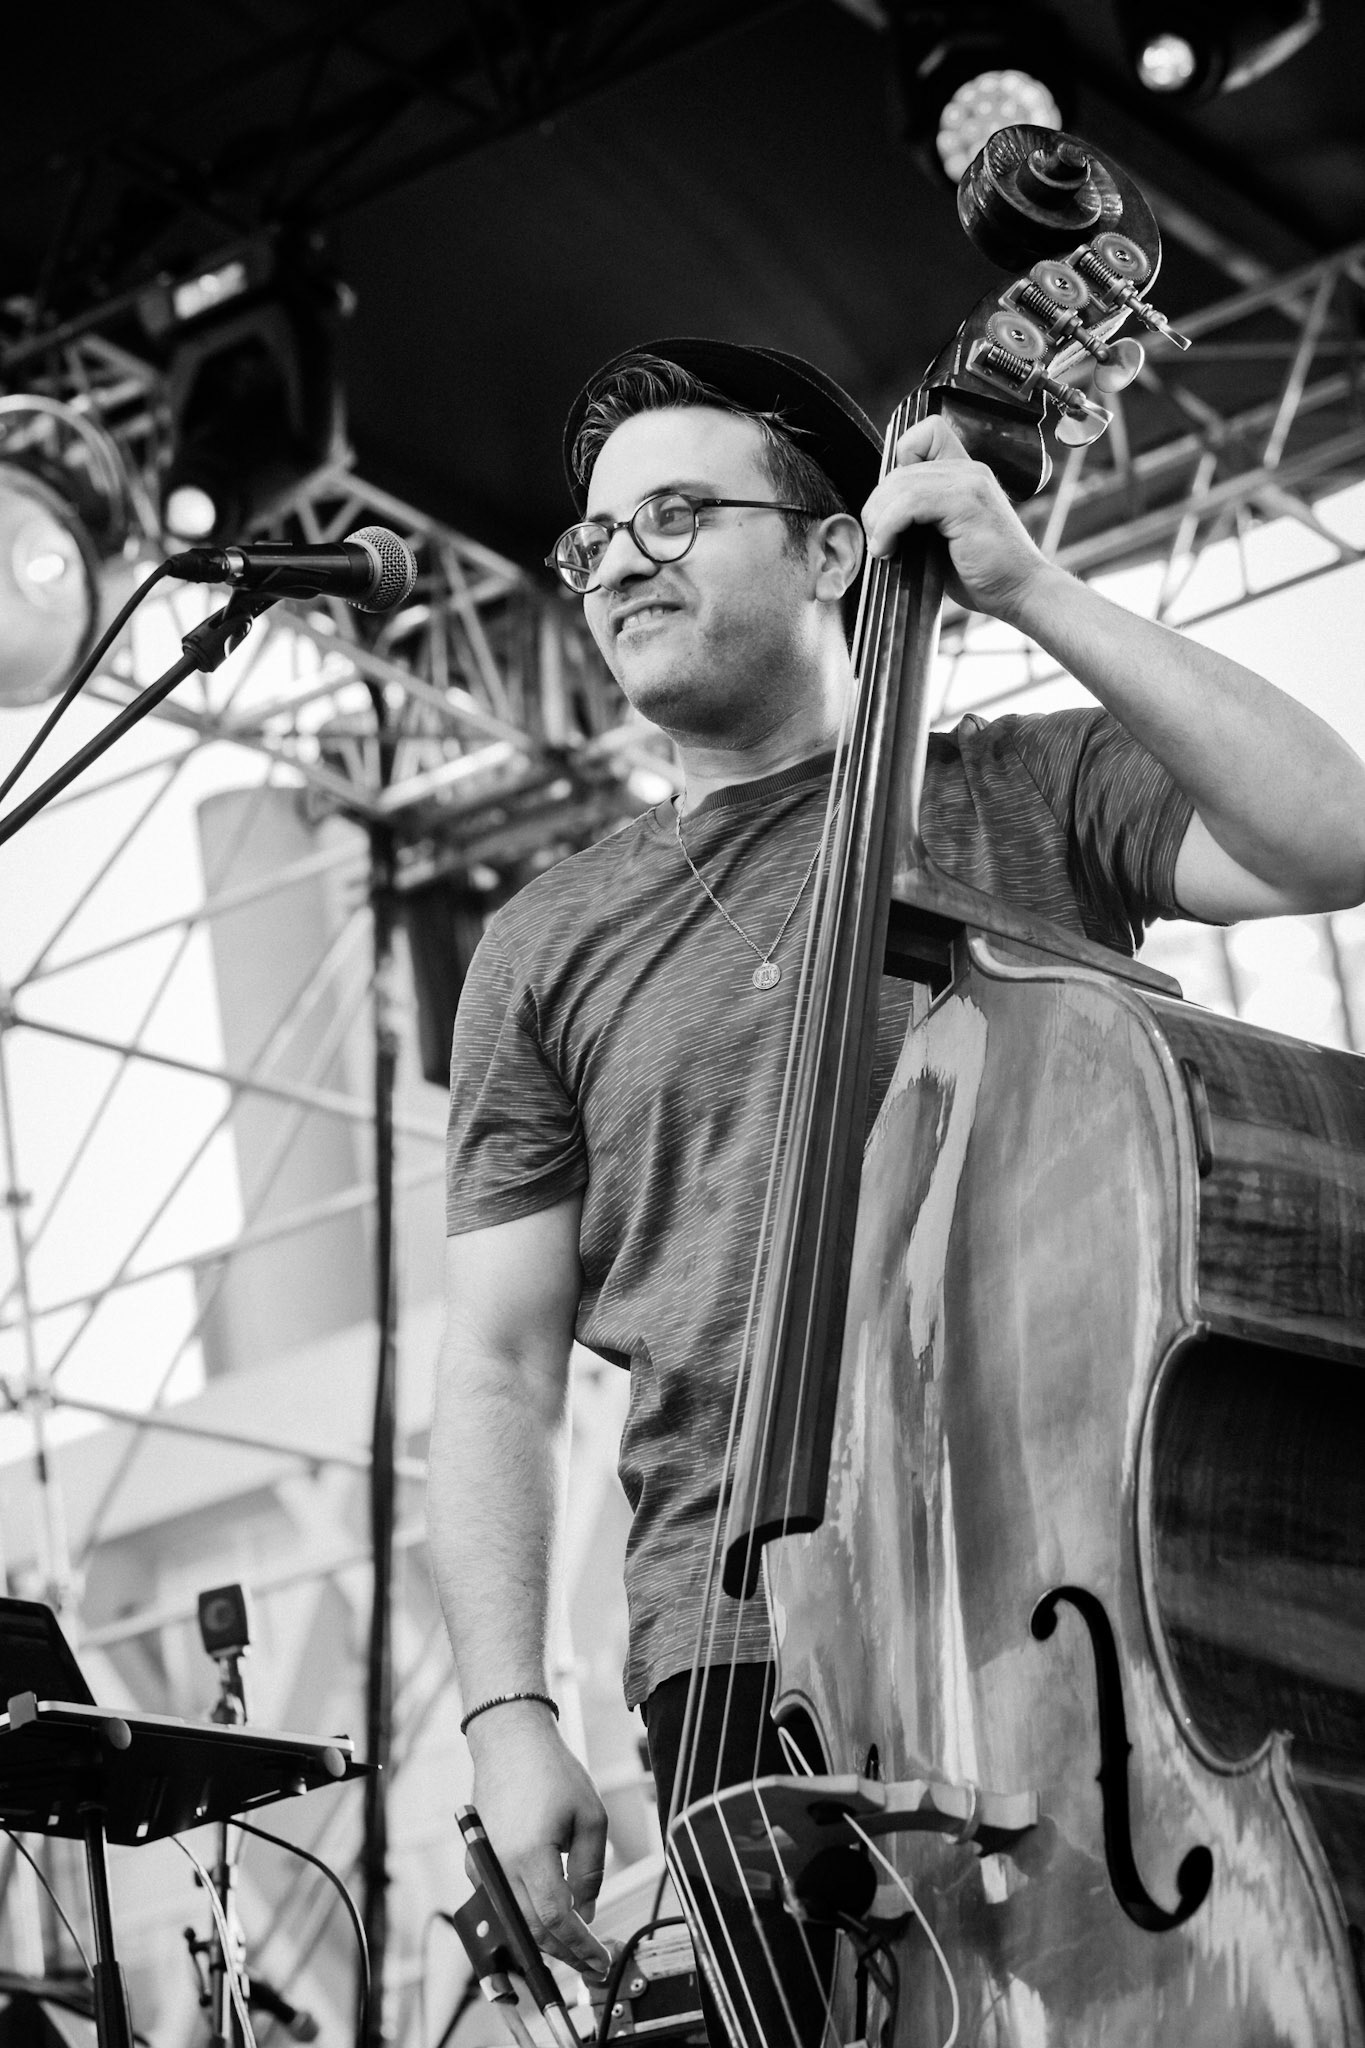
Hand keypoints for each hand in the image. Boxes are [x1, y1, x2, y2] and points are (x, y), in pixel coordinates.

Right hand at [466, 1702, 612, 1978]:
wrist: (509, 1741)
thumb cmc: (552, 1772)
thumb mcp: (590, 1817)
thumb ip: (590, 1872)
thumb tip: (586, 1914)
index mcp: (529, 1854)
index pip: (556, 1919)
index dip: (580, 1946)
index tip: (602, 1961)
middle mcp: (499, 1867)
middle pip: (533, 1931)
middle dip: (566, 1954)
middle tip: (595, 1963)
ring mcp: (483, 1867)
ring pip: (516, 1922)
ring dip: (546, 1941)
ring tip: (579, 1947)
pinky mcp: (477, 1863)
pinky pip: (504, 1904)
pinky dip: (528, 1918)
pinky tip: (553, 1919)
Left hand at [860, 415, 1056, 624]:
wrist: (1021, 592)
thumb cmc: (984, 574)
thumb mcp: (945, 540)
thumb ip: (920, 519)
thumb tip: (877, 519)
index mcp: (965, 473)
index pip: (925, 436)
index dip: (897, 464)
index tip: (890, 508)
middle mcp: (969, 470)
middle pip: (900, 467)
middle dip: (877, 505)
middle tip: (879, 539)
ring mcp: (969, 482)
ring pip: (900, 483)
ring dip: (879, 518)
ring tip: (882, 547)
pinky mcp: (966, 502)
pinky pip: (910, 502)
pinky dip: (888, 526)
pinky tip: (888, 549)